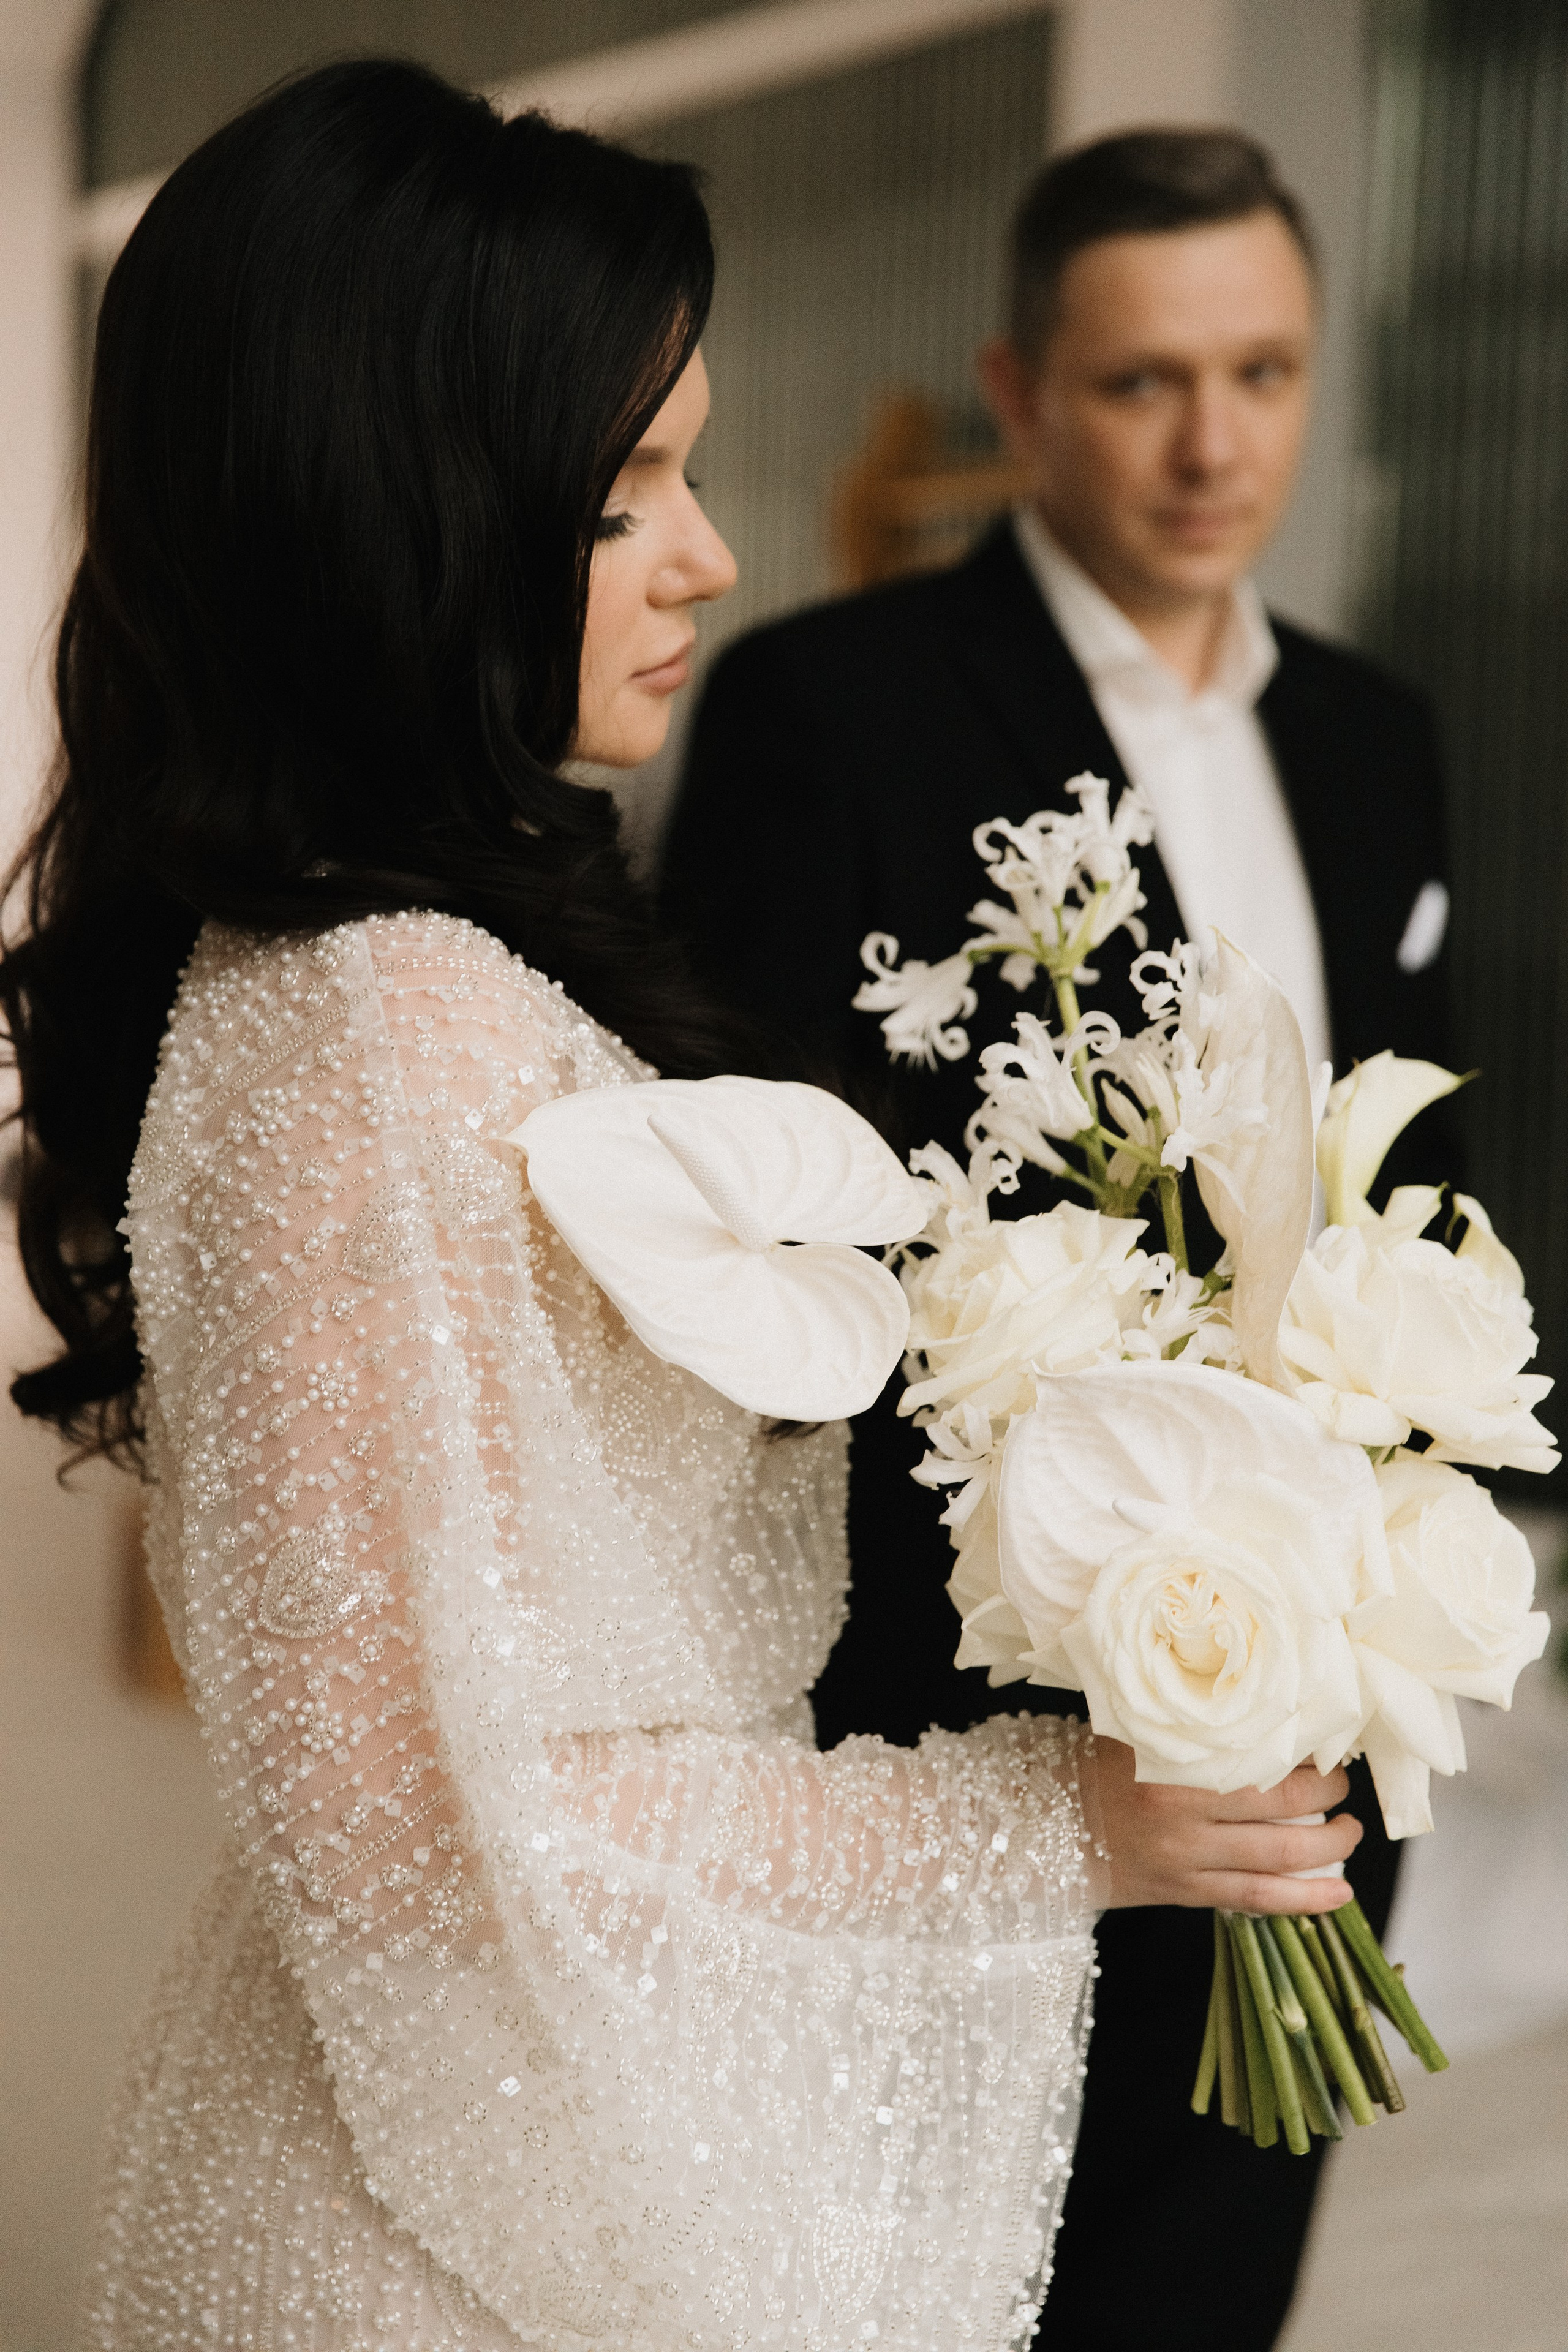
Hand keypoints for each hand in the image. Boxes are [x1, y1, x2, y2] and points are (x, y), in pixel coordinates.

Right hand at [1089, 1738, 1362, 1912]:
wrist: (1038, 1826)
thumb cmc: (1089, 1766)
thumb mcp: (1136, 1732)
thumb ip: (1194, 1729)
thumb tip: (1261, 1716)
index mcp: (1174, 1765)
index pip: (1262, 1762)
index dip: (1307, 1757)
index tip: (1326, 1745)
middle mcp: (1184, 1814)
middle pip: (1284, 1811)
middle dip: (1328, 1800)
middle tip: (1343, 1786)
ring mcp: (1186, 1859)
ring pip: (1278, 1861)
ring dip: (1328, 1849)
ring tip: (1349, 1834)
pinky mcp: (1183, 1892)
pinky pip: (1255, 1900)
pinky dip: (1303, 1900)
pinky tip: (1337, 1894)